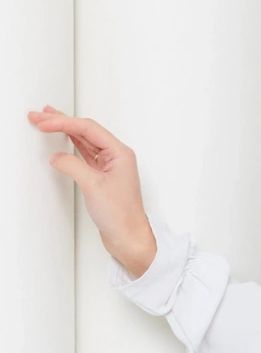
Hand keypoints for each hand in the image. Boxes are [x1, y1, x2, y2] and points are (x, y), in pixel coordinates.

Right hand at [28, 106, 156, 277]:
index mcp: (119, 153)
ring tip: (46, 121)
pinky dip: (70, 146)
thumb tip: (57, 156)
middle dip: (61, 122)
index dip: (63, 122)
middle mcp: (116, 156)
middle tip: (39, 115)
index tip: (44, 121)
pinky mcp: (102, 177)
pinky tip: (61, 141)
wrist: (128, 237)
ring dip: (64, 131)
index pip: (88, 128)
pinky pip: (84, 154)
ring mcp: (109, 166)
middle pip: (85, 131)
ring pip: (84, 141)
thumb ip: (72, 165)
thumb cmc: (121, 215)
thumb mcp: (92, 186)